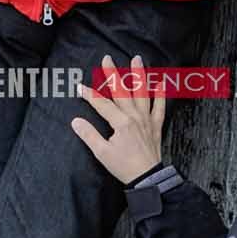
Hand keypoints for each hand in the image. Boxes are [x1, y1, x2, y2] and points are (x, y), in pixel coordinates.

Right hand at [69, 51, 167, 183]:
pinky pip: (159, 107)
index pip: (101, 104)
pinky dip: (161, 95)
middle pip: (121, 91)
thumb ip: (89, 135)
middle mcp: (135, 117)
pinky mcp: (156, 126)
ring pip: (142, 93)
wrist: (148, 178)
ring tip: (136, 59)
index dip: (89, 94)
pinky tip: (161, 83)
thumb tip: (76, 121)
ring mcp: (147, 120)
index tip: (79, 86)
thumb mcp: (102, 153)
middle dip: (112, 74)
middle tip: (107, 58)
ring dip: (138, 75)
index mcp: (121, 123)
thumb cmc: (124, 166)